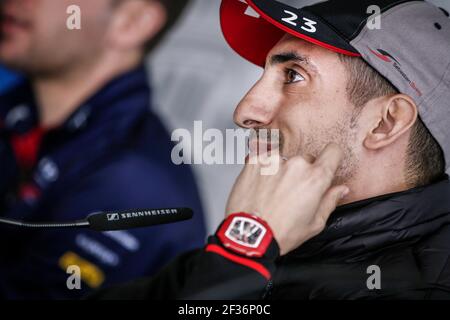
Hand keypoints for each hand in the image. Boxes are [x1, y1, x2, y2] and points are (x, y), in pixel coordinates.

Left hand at [225, 143, 348, 254]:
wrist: (248, 235)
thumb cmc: (280, 232)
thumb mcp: (314, 224)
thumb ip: (330, 201)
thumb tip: (341, 189)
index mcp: (315, 178)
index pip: (333, 151)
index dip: (331, 158)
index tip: (326, 162)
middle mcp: (296, 165)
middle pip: (306, 159)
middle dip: (302, 172)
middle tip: (292, 192)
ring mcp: (274, 161)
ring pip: (284, 160)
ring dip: (281, 171)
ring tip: (273, 192)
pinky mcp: (255, 161)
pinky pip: (265, 160)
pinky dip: (264, 170)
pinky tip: (261, 187)